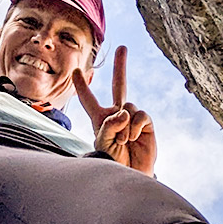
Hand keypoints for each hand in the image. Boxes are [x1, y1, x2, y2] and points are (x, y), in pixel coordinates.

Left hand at [72, 46, 156, 175]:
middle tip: (123, 47)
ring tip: (122, 142)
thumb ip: (108, 127)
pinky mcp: (146, 123)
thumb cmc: (113, 162)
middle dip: (121, 66)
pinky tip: (133, 138)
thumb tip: (123, 112)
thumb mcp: (103, 145)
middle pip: (120, 85)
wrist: (132, 175)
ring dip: (123, 125)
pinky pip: (140, 115)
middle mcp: (117, 114)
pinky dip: (135, 125)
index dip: (83, 86)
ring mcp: (133, 118)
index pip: (89, 100)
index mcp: (101, 119)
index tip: (76, 72)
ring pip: (127, 105)